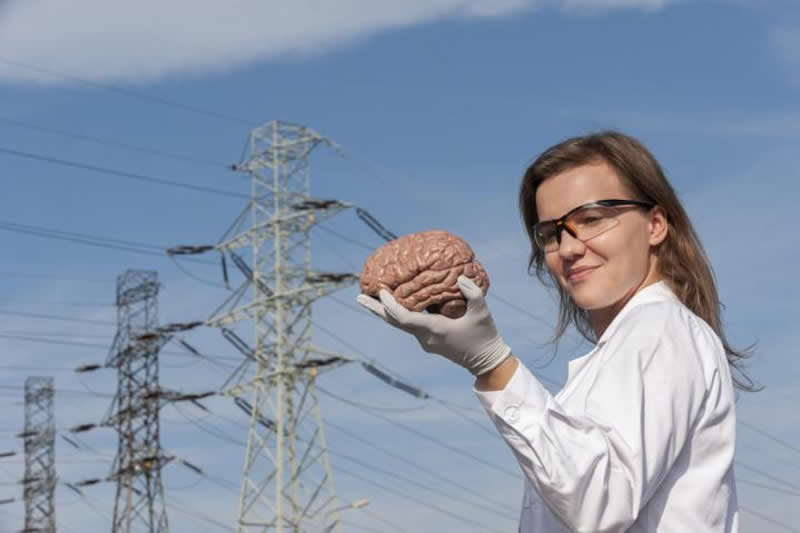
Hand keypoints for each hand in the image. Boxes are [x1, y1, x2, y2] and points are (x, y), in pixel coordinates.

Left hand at [356, 275, 510, 374]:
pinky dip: (399, 313)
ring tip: (371, 297)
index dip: (389, 304)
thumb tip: (459, 277)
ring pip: (399, 323)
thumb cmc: (484, 337)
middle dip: (375, 308)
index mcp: (432, 330)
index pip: (402, 318)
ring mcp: (425, 340)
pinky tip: (397, 302)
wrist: (486, 362)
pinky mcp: (429, 340)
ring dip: (385, 311)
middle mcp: (424, 337)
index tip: (381, 290)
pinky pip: (408, 324)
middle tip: (359, 296)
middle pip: (393, 321)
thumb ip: (473, 293)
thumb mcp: (482, 313)